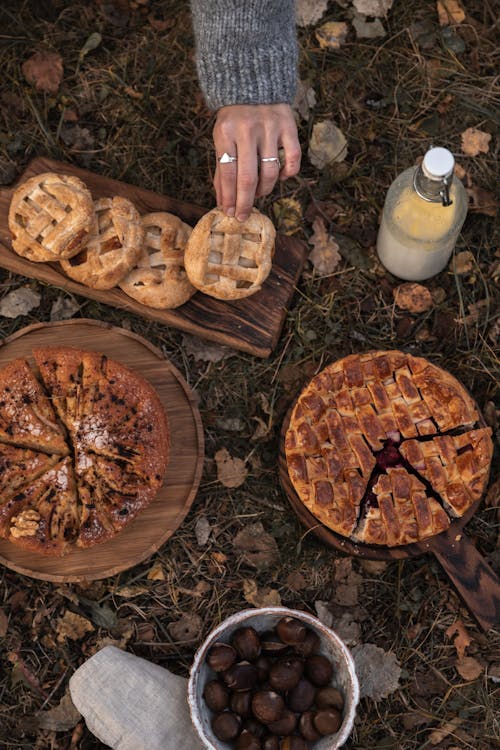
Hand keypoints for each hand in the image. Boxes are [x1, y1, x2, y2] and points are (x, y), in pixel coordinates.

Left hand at [213, 103, 300, 221]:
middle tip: (243, 216)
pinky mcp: (289, 126)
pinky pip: (293, 159)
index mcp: (226, 132)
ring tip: (259, 194)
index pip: (228, 173)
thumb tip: (223, 202)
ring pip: (270, 172)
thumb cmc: (234, 118)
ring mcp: (270, 127)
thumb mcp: (222, 138)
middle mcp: (248, 129)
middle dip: (245, 202)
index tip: (229, 212)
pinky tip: (280, 177)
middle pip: (248, 177)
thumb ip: (222, 169)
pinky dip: (288, 174)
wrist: (253, 81)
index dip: (229, 197)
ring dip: (265, 190)